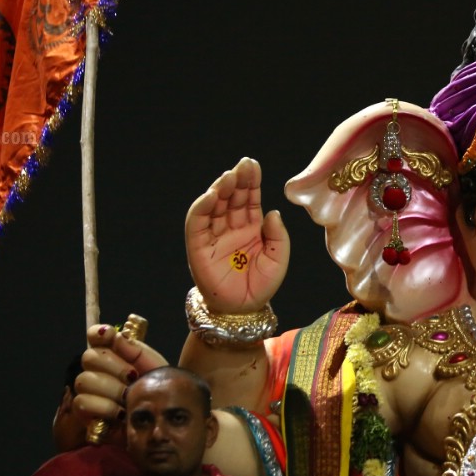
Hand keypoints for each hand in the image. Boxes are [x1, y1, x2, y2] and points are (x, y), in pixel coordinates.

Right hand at [72, 325, 168, 429]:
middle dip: (115, 367)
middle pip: (89, 357)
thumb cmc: (156, 389)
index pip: (95, 335)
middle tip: (133, 377)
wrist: (159, 417)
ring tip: (128, 398)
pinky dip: (105, 407)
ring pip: (85, 380)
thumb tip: (118, 337)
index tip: (110, 335)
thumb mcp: (153, 366)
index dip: (99, 333)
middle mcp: (96, 368)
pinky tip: (120, 413)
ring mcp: (87, 389)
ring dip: (112, 390)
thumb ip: (136, 350)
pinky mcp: (83, 411)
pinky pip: (83, 402)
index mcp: (113, 352)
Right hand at [185, 158, 289, 313]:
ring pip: (214, 207)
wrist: (244, 310)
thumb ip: (278, 235)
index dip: (251, 182)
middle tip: (242, 165)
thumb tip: (273, 211)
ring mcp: (214, 236)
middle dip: (236, 181)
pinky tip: (211, 196)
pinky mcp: (199, 247)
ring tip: (228, 177)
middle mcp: (231, 228)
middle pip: (232, 198)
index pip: (249, 199)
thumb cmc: (262, 286)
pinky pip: (197, 224)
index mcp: (251, 227)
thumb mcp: (278, 259)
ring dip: (220, 190)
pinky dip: (202, 208)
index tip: (253, 165)